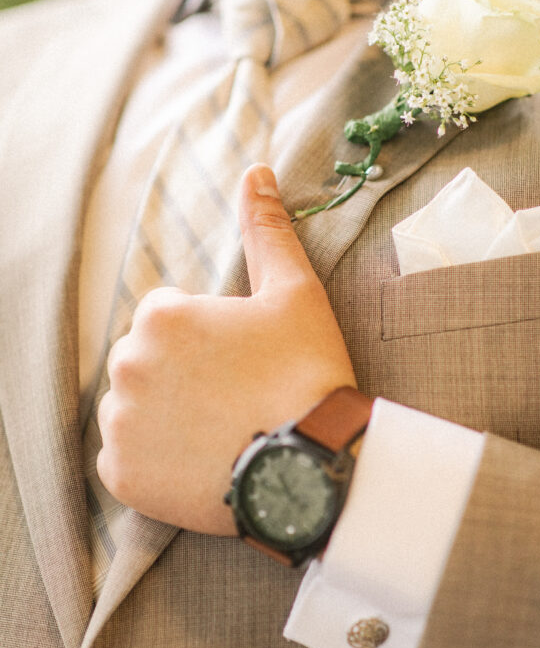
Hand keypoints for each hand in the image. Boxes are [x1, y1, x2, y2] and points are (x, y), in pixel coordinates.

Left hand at [97, 164, 356, 533]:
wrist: (312, 468)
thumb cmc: (306, 373)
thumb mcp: (294, 292)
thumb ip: (267, 230)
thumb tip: (257, 172)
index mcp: (162, 316)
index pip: (168, 317)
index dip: (209, 337)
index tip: (243, 362)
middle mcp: (127, 364)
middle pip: (147, 360)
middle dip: (181, 373)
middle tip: (235, 397)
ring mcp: (121, 423)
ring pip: (136, 408)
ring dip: (166, 415)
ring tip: (221, 431)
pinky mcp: (121, 475)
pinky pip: (128, 458)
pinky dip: (155, 462)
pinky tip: (202, 460)